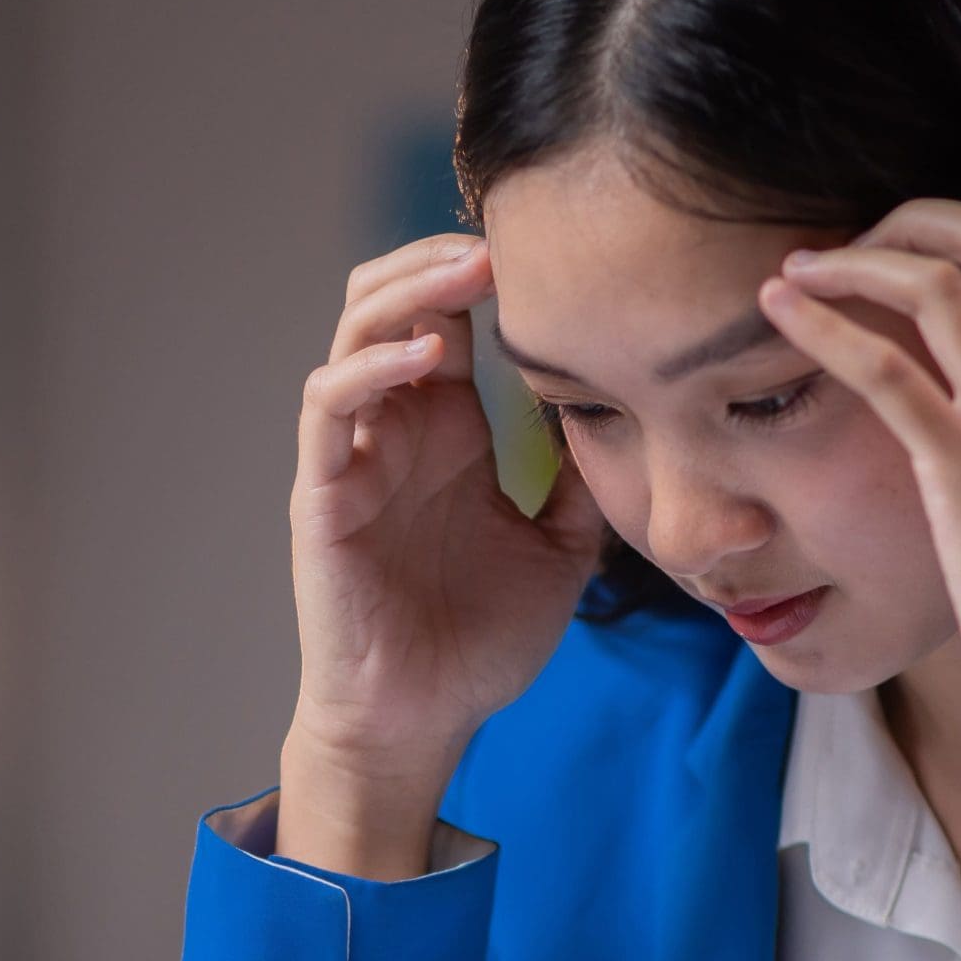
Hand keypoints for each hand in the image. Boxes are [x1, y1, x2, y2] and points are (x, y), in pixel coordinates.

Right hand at [282, 233, 603, 872]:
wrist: (421, 723)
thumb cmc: (479, 642)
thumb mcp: (563, 550)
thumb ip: (587, 481)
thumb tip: (638, 414)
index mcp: (446, 429)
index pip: (452, 314)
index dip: (487, 268)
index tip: (554, 242)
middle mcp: (395, 428)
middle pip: (394, 299)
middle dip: (443, 256)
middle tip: (509, 237)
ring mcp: (353, 456)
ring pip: (356, 333)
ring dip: (408, 290)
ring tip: (471, 269)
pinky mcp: (322, 495)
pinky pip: (329, 409)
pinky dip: (372, 370)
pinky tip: (429, 358)